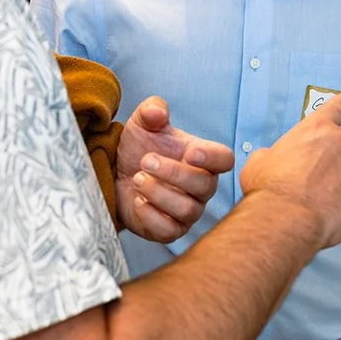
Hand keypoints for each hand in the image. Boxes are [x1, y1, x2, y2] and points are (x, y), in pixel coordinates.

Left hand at [117, 96, 234, 242]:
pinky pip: (169, 230)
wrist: (116, 174)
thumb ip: (151, 109)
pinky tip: (137, 201)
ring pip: (187, 209)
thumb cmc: (139, 149)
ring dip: (158, 193)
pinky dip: (150, 215)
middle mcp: (200, 187)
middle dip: (173, 173)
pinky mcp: (170, 230)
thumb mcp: (142, 123)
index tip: (190, 153)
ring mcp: (188, 211)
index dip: (212, 158)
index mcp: (202, 159)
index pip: (224, 159)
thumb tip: (157, 112)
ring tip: (137, 179)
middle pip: (205, 186)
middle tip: (145, 161)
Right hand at [240, 83, 340, 248]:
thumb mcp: (260, 161)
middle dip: (329, 168)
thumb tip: (277, 162)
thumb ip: (275, 155)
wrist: (286, 218)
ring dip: (338, 189)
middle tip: (309, 188)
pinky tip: (329, 216)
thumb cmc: (269, 188)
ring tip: (315, 206)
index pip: (337, 107)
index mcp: (316, 130)